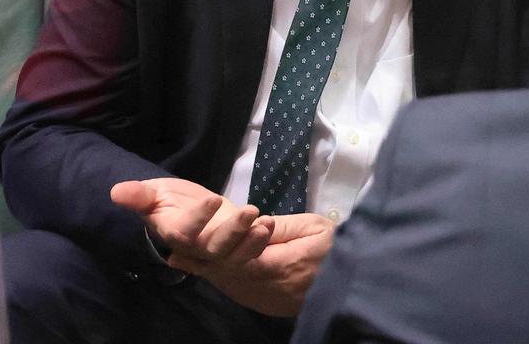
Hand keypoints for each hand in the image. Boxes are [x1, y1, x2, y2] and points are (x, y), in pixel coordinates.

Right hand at [110, 178, 273, 262]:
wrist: (186, 211)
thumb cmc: (167, 202)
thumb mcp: (152, 194)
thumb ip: (139, 196)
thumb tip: (116, 191)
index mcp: (175, 234)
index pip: (185, 233)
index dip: (199, 219)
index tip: (212, 199)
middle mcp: (197, 249)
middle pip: (215, 249)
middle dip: (234, 232)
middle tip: (251, 210)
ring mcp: (218, 252)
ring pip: (234, 255)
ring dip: (252, 242)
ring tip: (265, 222)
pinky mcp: (235, 249)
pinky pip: (248, 253)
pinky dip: (260, 242)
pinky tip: (269, 224)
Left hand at [168, 213, 335, 316]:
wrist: (352, 284)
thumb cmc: (337, 249)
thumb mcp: (314, 228)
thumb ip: (282, 227)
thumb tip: (253, 223)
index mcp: (280, 266)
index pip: (239, 258)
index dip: (216, 250)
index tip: (191, 243)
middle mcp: (267, 288)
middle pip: (227, 275)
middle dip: (203, 261)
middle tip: (176, 252)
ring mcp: (266, 300)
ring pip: (229, 285)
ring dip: (206, 271)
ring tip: (180, 259)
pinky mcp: (267, 304)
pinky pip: (237, 290)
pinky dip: (218, 279)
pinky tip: (202, 269)